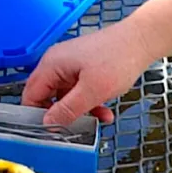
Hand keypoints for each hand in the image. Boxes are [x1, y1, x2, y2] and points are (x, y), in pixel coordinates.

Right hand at [21, 21, 158, 126]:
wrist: (141, 40)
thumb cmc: (118, 59)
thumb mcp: (93, 91)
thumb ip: (68, 109)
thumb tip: (47, 123)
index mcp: (51, 65)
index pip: (30, 95)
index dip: (37, 116)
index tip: (52, 132)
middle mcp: (56, 63)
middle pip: (47, 97)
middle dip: (63, 115)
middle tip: (78, 128)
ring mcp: (69, 65)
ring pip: (65, 96)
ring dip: (80, 111)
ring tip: (100, 119)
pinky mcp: (82, 68)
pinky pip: (78, 91)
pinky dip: (89, 102)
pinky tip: (104, 110)